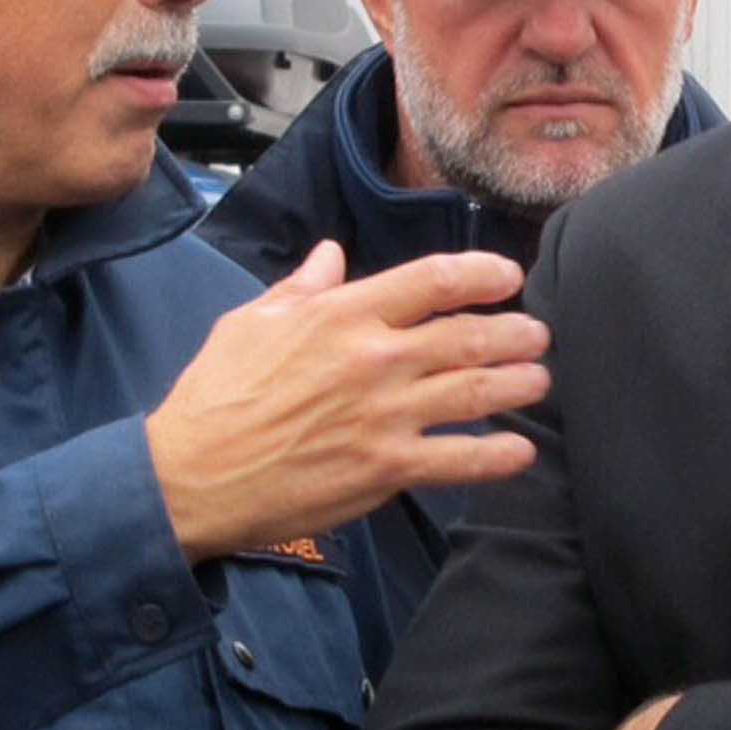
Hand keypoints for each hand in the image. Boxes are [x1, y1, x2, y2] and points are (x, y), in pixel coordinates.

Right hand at [146, 243, 549, 560]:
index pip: (432, 280)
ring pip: (475, 392)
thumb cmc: (215, 397)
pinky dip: (498, 456)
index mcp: (342, 315)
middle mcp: (373, 359)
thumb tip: (331, 254)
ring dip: (518, 384)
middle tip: (537, 335)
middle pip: (469, 336)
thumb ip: (302, 287)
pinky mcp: (386, 468)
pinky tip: (521, 450)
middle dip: (516, 333)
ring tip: (539, 380)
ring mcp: (385, 416)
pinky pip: (460, 459)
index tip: (508, 277)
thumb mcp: (251, 323)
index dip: (482, 274)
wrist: (191, 475)